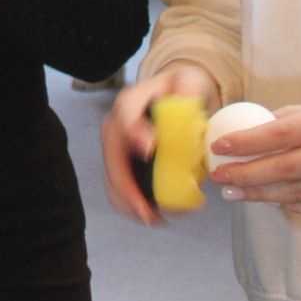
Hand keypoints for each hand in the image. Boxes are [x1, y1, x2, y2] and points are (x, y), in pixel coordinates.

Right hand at [101, 62, 218, 224]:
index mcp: (130, 102)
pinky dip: (132, 205)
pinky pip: (118, 187)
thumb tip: (187, 102)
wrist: (174, 96)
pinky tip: (153, 215)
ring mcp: (115, 146)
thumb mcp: (189, 81)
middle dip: (128, 188)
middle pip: (113, 158)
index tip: (150, 150)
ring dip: (129, 203)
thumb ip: (189, 89)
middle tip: (148, 211)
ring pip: (112, 178)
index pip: (127, 115)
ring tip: (154, 218)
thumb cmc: (179, 90)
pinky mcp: (121, 163)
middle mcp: (116, 124)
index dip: (136, 133)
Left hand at [209, 96, 300, 220]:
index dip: (250, 141)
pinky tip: (275, 201)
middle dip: (247, 173)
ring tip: (238, 191)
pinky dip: (297, 205)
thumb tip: (267, 122)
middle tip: (219, 176)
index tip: (222, 145)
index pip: (286, 131)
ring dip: (264, 194)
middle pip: (287, 168)